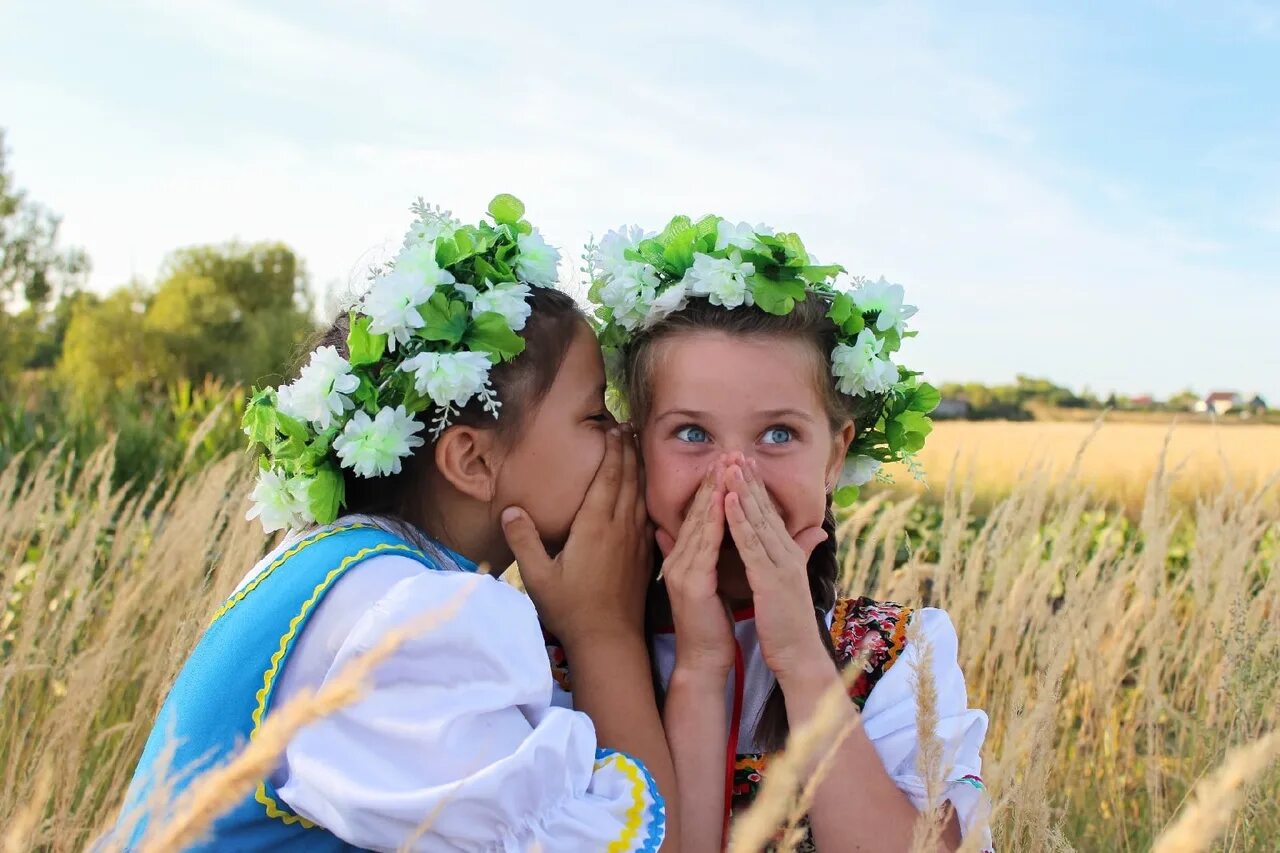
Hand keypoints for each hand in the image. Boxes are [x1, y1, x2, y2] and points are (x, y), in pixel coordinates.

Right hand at [502, 426, 651, 645]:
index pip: (607, 477)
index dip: (612, 450)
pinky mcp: (644, 554)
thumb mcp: (538, 577)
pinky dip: (646, 493)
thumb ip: (524, 541)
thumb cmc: (570, 609)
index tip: (614, 427)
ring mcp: (635, 540)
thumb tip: (510, 509)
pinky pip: (646, 514)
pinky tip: (646, 489)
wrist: (610, 640)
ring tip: (638, 445)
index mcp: (595, 526)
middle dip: (628, 449)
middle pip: (628, 478)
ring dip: (639, 467)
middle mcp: (619, 527)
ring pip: (640, 493)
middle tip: (629, 424)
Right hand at [658, 456, 735, 676]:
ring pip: (699, 524)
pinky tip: (722, 501)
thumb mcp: (705, 581)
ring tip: (725, 466)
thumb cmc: (709, 623)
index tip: (723, 462)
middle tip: (726, 452)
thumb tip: (676, 533)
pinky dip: (714, 521)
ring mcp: (680, 570)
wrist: (702, 659)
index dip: (709, 488)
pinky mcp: (690, 583)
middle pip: (695, 513)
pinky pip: (704, 545)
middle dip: (711, 482)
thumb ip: (697, 556)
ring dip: (713, 493)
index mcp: (680, 558)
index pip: (696, 516)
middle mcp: (676, 559)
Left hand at [723, 457, 832, 681]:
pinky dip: (739, 519)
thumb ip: (798, 555)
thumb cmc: (787, 623)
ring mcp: (780, 564)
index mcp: (787, 554)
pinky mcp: (771, 578)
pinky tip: (728, 499)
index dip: (756, 488)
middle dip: (749, 480)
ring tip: (729, 464)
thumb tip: (816, 534)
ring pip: (758, 519)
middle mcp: (786, 553)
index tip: (742, 464)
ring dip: (743, 490)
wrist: (797, 656)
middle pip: (764, 509)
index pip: (769, 514)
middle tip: (735, 451)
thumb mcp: (789, 583)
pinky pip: (751, 543)